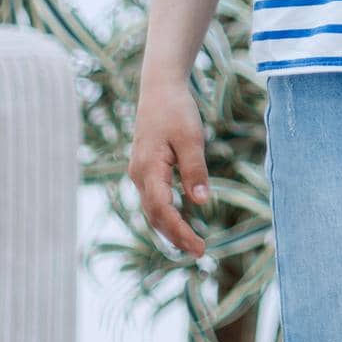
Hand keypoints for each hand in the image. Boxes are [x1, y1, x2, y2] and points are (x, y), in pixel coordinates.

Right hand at [128, 81, 210, 259]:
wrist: (160, 89)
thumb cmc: (176, 111)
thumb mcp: (191, 139)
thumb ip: (195, 171)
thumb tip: (201, 203)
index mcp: (148, 170)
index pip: (163, 211)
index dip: (180, 232)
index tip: (199, 248)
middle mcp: (139, 176)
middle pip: (155, 216)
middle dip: (175, 236)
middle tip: (199, 252)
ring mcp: (140, 173)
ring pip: (153, 209)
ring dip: (170, 228)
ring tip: (191, 244)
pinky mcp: (147, 168)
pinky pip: (154, 198)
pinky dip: (166, 213)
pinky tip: (181, 220)